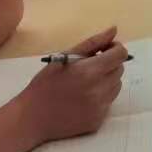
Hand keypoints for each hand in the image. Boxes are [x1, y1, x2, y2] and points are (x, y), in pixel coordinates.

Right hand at [16, 27, 126, 144]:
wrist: (31, 119)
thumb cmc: (45, 84)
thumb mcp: (64, 57)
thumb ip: (92, 43)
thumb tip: (114, 30)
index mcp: (90, 71)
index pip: (121, 54)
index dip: (114, 48)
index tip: (103, 51)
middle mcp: (99, 90)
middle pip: (120, 70)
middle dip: (109, 64)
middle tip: (90, 67)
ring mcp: (100, 107)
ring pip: (116, 86)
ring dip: (107, 81)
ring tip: (86, 83)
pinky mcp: (98, 121)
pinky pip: (108, 103)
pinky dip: (101, 97)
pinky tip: (82, 99)